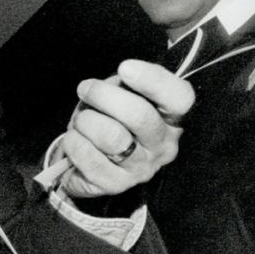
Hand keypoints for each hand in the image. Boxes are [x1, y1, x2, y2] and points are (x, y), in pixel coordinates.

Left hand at [55, 59, 193, 198]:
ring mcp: (142, 168)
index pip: (180, 98)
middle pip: (140, 116)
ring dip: (86, 121)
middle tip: (85, 88)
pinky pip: (90, 159)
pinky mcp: (117, 185)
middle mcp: (164, 146)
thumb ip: (128, 83)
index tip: (125, 68)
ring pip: (112, 137)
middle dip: (104, 96)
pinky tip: (75, 139)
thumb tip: (122, 77)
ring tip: (81, 120)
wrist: (90, 159)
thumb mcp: (124, 94)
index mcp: (173, 118)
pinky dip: (74, 142)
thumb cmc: (111, 117)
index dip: (153, 81)